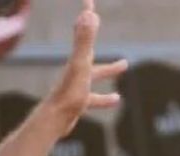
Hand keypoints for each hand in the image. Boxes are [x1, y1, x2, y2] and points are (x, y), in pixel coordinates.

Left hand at [46, 0, 128, 135]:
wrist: (54, 120)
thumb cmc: (68, 92)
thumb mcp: (81, 64)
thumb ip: (84, 40)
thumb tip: (89, 14)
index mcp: (78, 59)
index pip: (83, 31)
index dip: (87, 15)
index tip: (88, 2)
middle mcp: (75, 70)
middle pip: (88, 51)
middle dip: (96, 40)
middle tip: (103, 20)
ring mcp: (75, 86)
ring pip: (94, 75)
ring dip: (108, 70)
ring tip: (125, 65)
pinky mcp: (76, 104)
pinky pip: (93, 99)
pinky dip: (104, 98)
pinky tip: (116, 100)